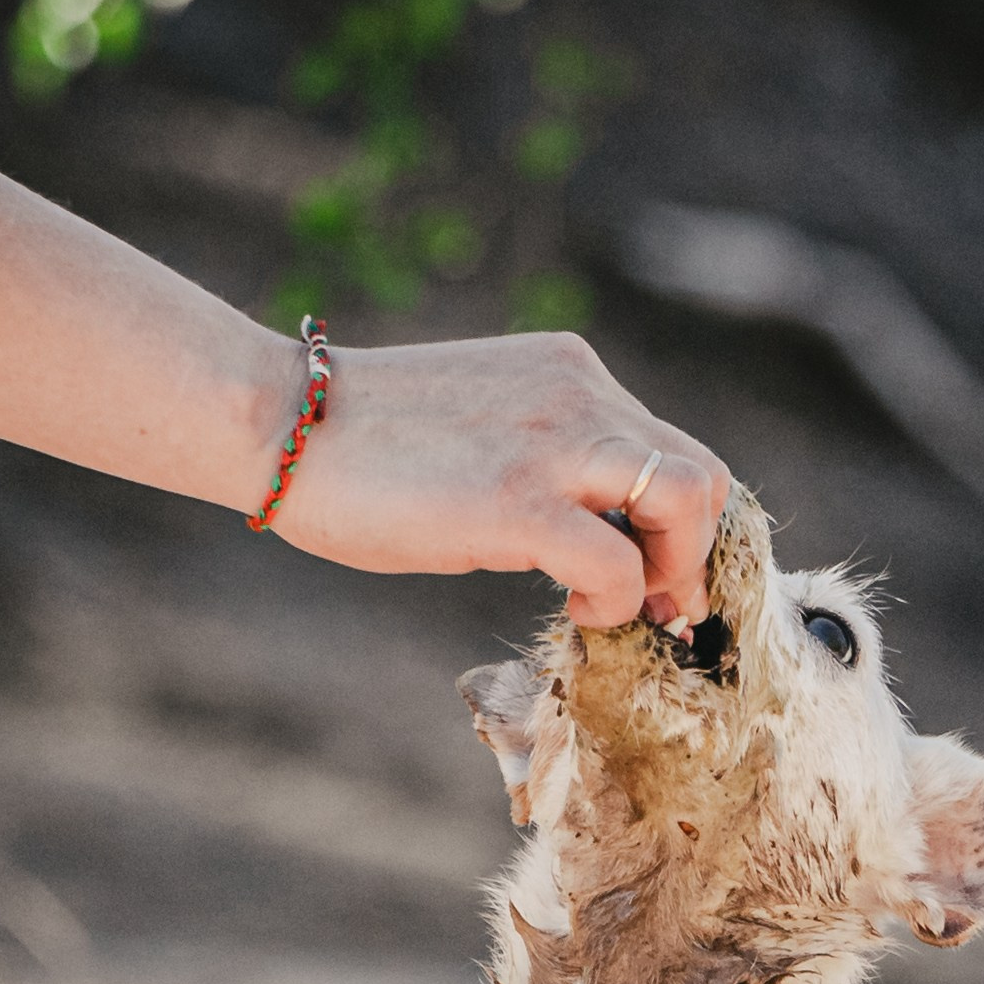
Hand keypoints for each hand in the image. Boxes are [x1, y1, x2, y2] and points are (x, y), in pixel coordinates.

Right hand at [268, 330, 728, 630]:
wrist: (282, 422)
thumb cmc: (363, 444)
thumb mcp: (481, 430)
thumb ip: (544, 458)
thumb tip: (587, 530)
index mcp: (570, 374)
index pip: (671, 446)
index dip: (681, 524)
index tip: (655, 576)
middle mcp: (579, 395)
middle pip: (701, 474)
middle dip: (693, 553)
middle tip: (655, 603)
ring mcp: (555, 444)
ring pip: (686, 501)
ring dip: (673, 570)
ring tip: (620, 602)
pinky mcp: (520, 502)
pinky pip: (620, 564)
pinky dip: (617, 603)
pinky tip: (574, 608)